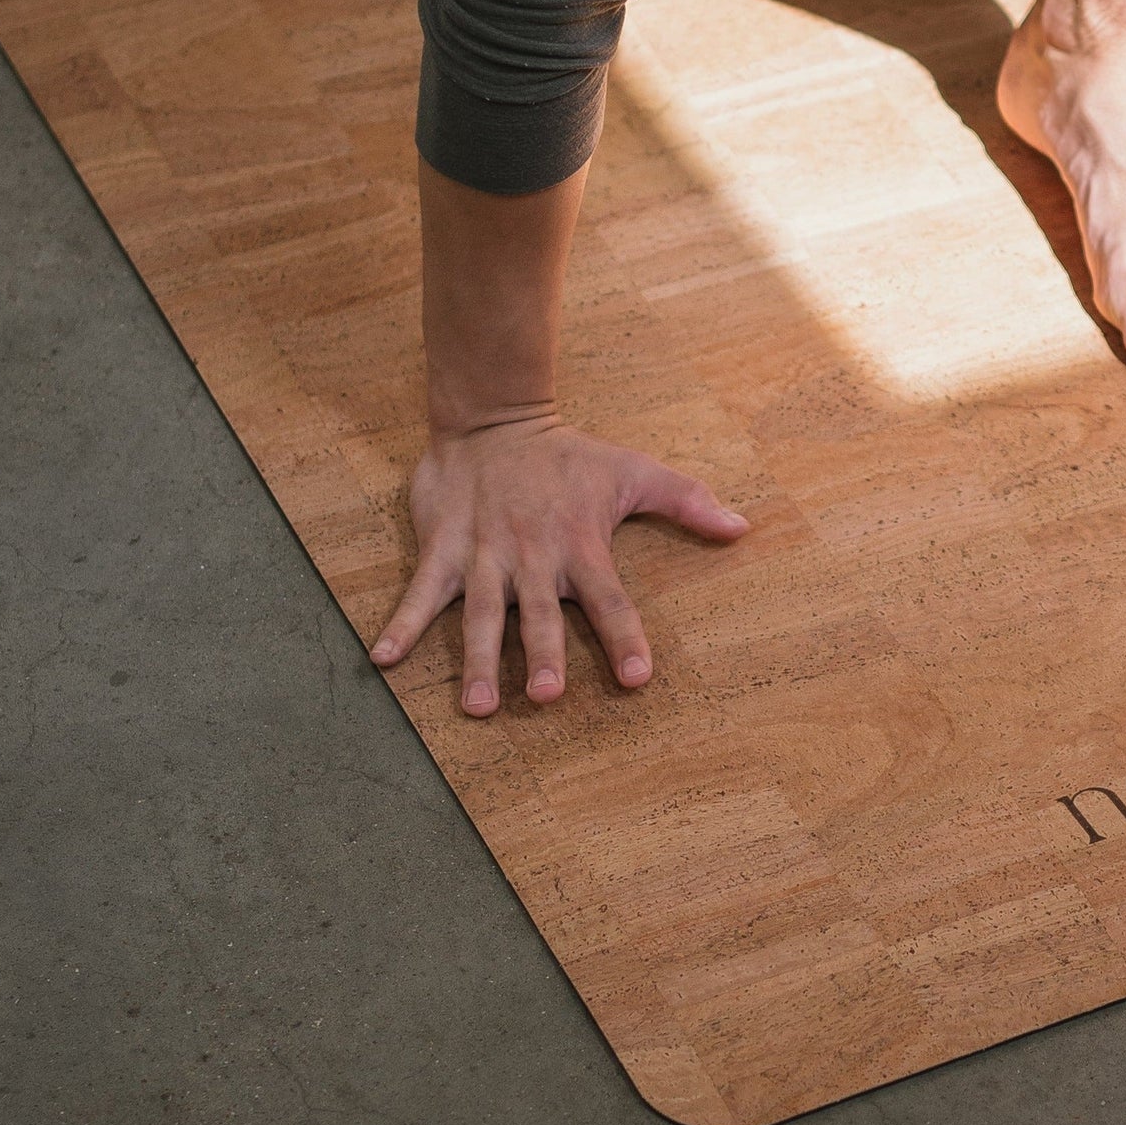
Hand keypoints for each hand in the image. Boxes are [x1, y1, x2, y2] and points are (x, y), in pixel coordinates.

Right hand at [369, 413, 747, 714]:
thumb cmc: (569, 457)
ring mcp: (485, 553)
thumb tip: (742, 527)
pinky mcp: (443, 548)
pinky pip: (420, 591)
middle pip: (541, 614)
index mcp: (580, 544)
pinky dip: (402, 624)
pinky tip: (382, 661)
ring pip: (482, 613)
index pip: (610, 599)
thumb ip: (687, 501)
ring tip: (476, 705)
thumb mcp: (632, 471)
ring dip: (477, 658)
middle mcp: (533, 555)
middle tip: (544, 696)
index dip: (624, 637)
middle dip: (542, 654)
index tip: (636, 678)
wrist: (495, 419)